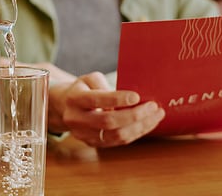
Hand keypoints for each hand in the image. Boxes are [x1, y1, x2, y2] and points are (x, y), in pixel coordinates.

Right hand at [50, 72, 165, 147]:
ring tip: (156, 116)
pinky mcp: (93, 143)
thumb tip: (129, 97)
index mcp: (75, 99)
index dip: (118, 99)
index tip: (137, 96)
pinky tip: (147, 124)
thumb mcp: (89, 79)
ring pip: (115, 135)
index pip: (97, 100)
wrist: (65, 106)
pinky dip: (135, 133)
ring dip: (140, 127)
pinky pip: (118, 141)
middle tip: (153, 106)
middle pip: (108, 121)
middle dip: (135, 115)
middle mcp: (76, 119)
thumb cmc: (82, 89)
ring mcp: (84, 134)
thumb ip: (104, 85)